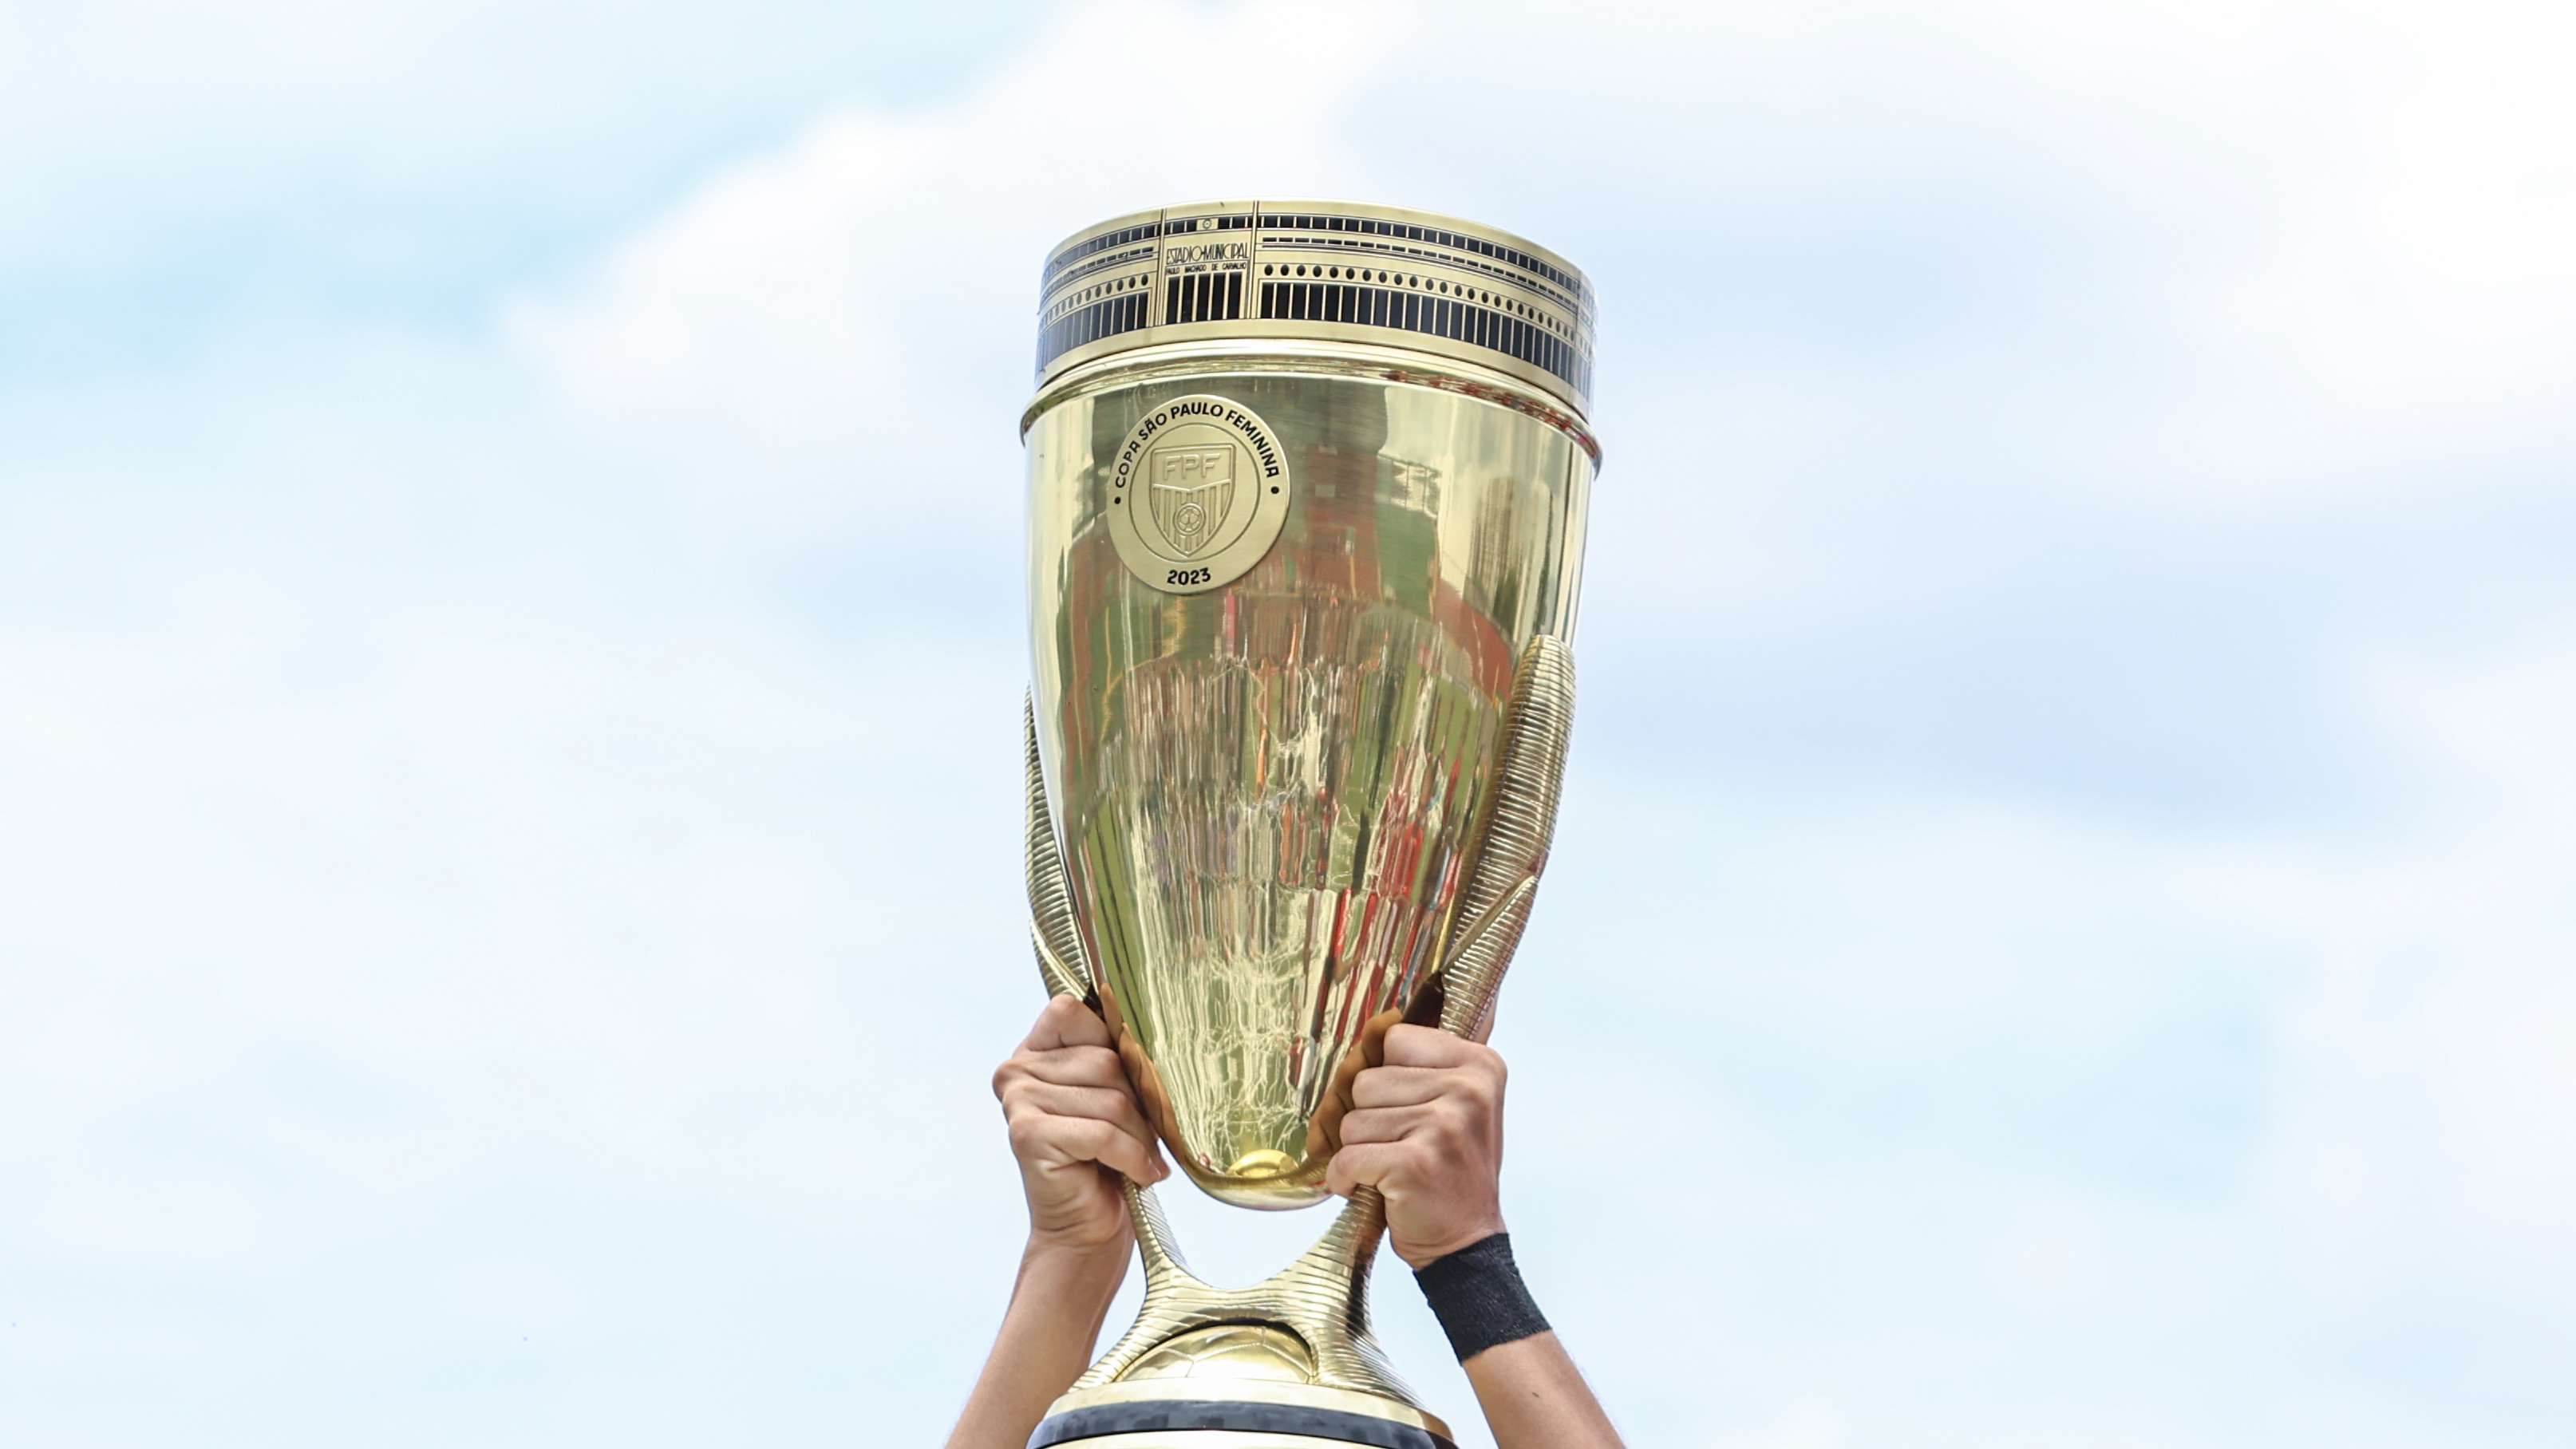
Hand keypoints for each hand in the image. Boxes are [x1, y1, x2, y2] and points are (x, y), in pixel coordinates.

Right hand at [991, 996, 1170, 1257]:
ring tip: (1143, 1157)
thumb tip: (1149, 1034)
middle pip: (1105, 1058)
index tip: (1131, 1081)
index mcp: (1034, 1052)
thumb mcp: (1111, 1097)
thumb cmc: (1103, 1162)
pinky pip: (1102, 1132)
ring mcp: (1018, 1101)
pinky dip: (1132, 1156)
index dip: (1113, 1041)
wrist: (1084, 1230)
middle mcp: (1017, 1070)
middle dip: (1140, 1100)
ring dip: (1140, 1134)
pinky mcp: (1028, 1135)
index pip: (1073, 1011)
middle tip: (1148, 1134)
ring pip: (1110, 1097)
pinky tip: (1139, 1173)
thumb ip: (1114, 1058)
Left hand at [1324, 1024, 1509, 1268]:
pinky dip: (1345, 1178)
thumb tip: (1369, 1031)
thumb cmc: (1450, 1171)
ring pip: (1351, 1119)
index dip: (1383, 1075)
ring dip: (1358, 1149)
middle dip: (1367, 1118)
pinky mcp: (1415, 1163)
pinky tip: (1372, 1188)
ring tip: (1391, 1167)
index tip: (1401, 1106)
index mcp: (1478, 1064)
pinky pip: (1347, 1157)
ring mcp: (1443, 1125)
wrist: (1467, 1242)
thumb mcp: (1450, 1104)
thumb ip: (1412, 1066)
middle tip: (1398, 1145)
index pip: (1394, 1038)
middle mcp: (1468, 1088)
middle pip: (1366, 1079)